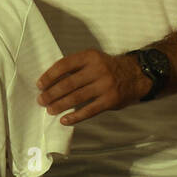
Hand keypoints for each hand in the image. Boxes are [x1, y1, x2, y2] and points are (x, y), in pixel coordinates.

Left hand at [37, 49, 151, 124]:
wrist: (136, 75)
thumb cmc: (108, 68)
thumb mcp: (93, 60)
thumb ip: (76, 67)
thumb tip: (51, 82)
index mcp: (90, 57)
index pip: (64, 65)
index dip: (49, 76)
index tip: (40, 85)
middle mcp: (97, 70)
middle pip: (68, 83)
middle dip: (51, 93)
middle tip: (41, 100)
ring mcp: (105, 85)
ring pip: (76, 98)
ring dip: (60, 105)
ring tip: (50, 110)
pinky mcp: (110, 100)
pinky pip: (89, 110)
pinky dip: (75, 117)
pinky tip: (65, 120)